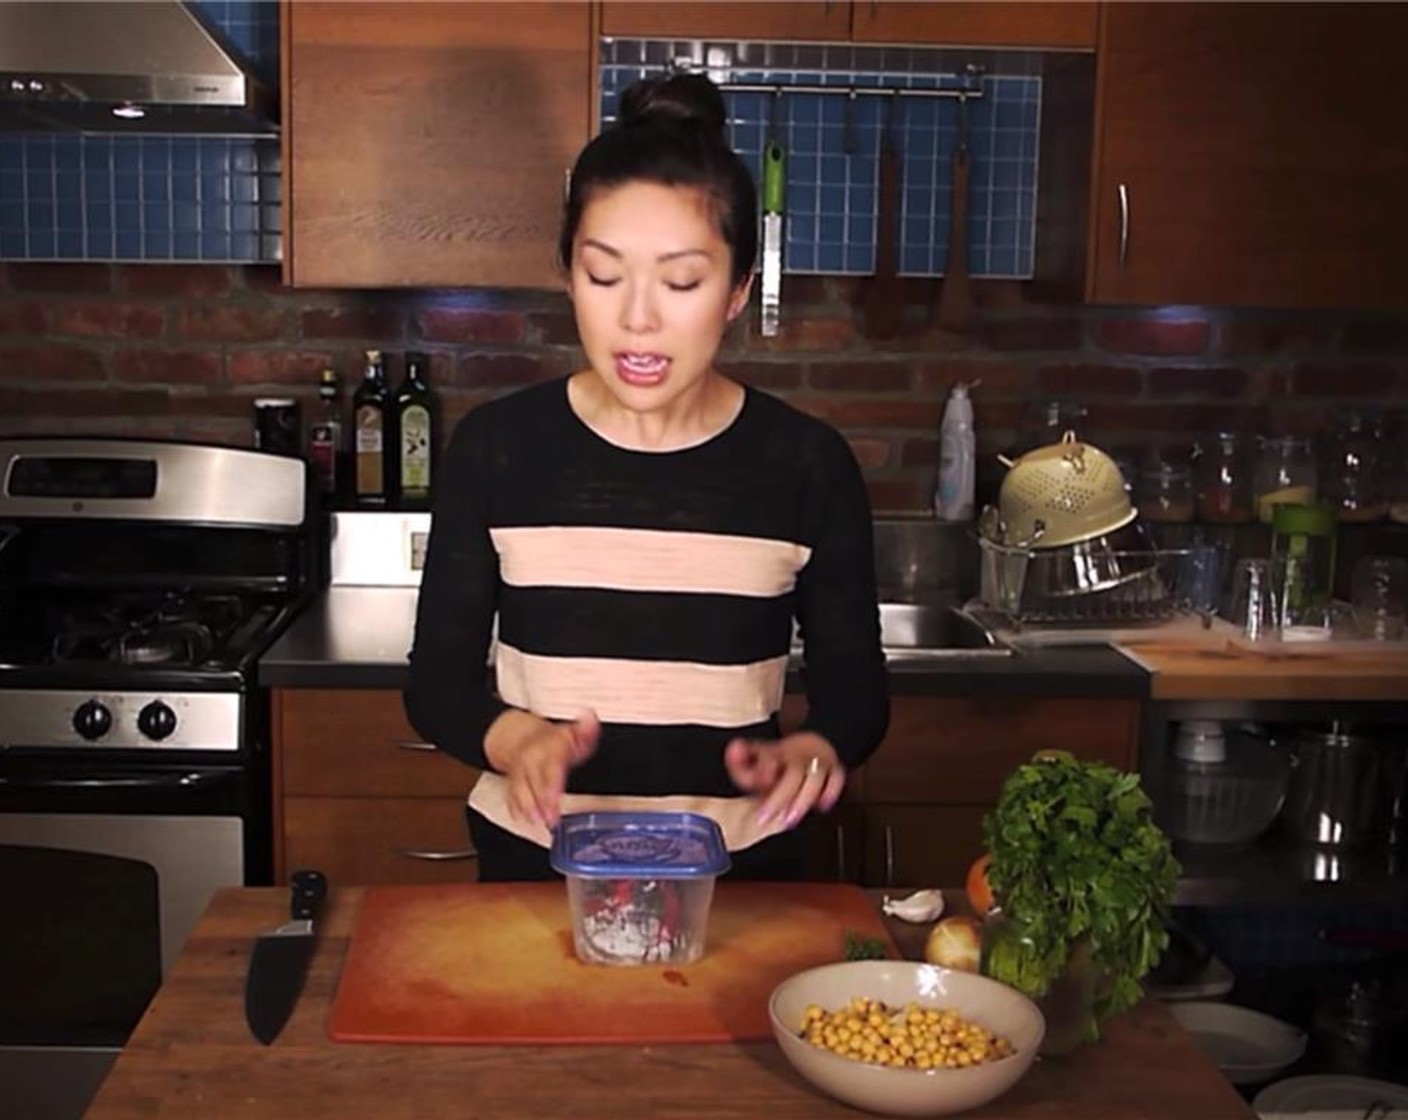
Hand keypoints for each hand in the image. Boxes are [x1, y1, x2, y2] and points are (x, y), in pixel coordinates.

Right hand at [493, 711, 599, 828]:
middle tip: (550, 818)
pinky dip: (515, 807)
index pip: (550, 766)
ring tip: (536, 821)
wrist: (522, 737)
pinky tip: (522, 818)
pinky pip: (510, 794)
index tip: (553, 796)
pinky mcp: (512, 781)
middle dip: (541, 800)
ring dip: (527, 807)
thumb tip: (591, 720)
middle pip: (534, 781)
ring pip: (519, 790)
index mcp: (548, 748)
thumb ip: (585, 732)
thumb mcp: (572, 733)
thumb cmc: (553, 742)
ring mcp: (519, 771)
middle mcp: (530, 759)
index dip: (551, 783)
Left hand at [724, 731, 844, 828]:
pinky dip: (831, 791)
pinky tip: (822, 805)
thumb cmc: (783, 758)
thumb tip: (734, 751)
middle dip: (780, 796)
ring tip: (789, 820)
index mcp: (778, 752)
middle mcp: (799, 757)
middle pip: (794, 774)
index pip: (771, 756)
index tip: (759, 782)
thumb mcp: (758, 756)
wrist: (817, 745)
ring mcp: (818, 762)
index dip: (765, 768)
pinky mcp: (834, 770)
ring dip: (803, 799)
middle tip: (764, 817)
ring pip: (815, 778)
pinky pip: (837, 778)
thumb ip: (740, 760)